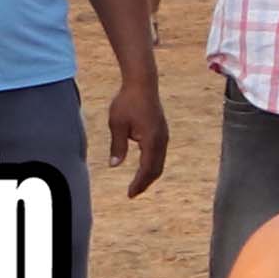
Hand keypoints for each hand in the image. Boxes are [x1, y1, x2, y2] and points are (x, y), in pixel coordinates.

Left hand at [103, 71, 170, 197]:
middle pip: (156, 169)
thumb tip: (114, 165)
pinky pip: (159, 154)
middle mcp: (161, 140)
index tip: (129, 194)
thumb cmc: (127, 102)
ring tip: (138, 183)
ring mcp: (164, 136)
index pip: (146, 169)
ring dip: (150, 174)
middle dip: (145, 182)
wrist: (143, 83)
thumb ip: (117, 146)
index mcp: (151, 140)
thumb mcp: (117, 124)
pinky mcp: (162, 132)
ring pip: (160, 162)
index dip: (138, 183)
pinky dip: (152, 164)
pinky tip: (143, 167)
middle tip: (133, 193)